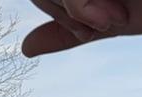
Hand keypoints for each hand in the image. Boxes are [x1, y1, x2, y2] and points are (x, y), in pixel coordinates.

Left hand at [22, 0, 141, 57]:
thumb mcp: (112, 19)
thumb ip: (71, 29)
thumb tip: (26, 48)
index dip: (60, 10)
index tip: (91, 27)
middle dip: (67, 12)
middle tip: (106, 21)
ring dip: (78, 9)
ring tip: (114, 17)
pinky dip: (85, 4)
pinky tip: (115, 14)